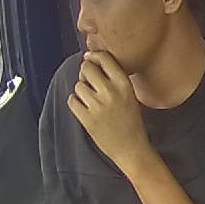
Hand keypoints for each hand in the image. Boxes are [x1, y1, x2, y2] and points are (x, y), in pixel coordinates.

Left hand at [68, 50, 153, 175]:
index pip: (105, 59)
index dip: (94, 56)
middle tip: (88, 79)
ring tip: (89, 98)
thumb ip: (115, 80)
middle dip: (85, 72)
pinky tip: (83, 107)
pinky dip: (75, 102)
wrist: (131, 147)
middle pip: (87, 69)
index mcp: (124, 85)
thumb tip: (93, 64)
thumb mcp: (130, 96)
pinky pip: (72, 101)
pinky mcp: (87, 119)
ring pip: (78, 86)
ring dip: (81, 90)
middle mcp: (111, 92)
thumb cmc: (132, 121)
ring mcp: (98, 106)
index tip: (90, 58)